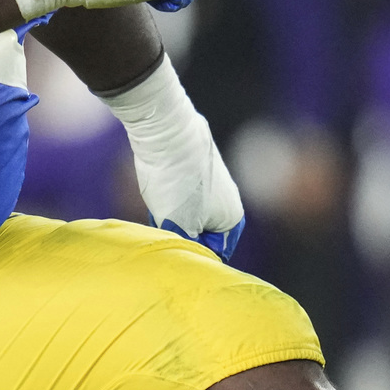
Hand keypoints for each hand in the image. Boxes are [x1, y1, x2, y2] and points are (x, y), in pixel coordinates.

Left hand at [98, 57, 244, 257]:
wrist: (167, 133)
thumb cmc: (176, 183)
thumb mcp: (179, 225)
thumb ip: (186, 245)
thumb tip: (184, 256)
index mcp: (233, 220)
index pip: (213, 253)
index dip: (190, 253)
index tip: (173, 247)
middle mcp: (228, 203)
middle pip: (198, 233)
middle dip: (178, 233)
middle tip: (161, 225)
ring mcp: (212, 185)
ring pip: (186, 215)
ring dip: (169, 216)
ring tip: (157, 206)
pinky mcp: (195, 171)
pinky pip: (180, 197)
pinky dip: (166, 199)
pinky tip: (156, 191)